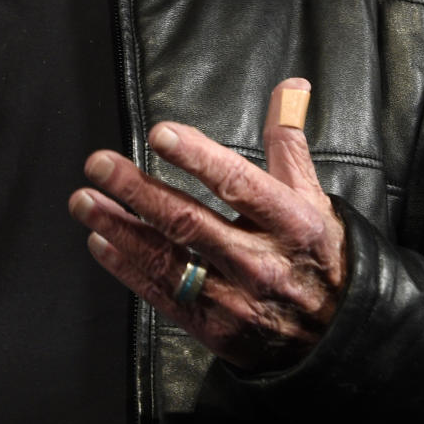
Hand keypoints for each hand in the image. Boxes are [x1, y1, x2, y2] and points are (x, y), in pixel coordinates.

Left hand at [68, 79, 346, 371]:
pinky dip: (127, 268)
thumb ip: (289, 141)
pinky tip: (100, 241)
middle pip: (190, 221)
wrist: (340, 337)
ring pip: (167, 259)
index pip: (238, 183)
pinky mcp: (215, 328)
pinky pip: (162, 295)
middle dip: (138, 191)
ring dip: (120, 228)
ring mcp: (236, 299)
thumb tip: (291, 86)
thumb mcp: (313, 197)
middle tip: (98, 164)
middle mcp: (261, 261)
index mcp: (290, 222)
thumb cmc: (318, 254)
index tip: (159, 134)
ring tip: (83, 201)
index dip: (198, 158)